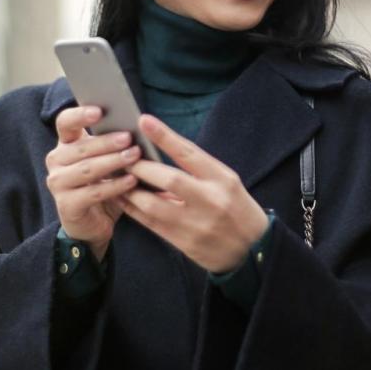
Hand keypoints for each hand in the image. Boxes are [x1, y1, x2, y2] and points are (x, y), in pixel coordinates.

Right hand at [45, 106, 141, 260]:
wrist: (92, 225)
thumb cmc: (102, 186)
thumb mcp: (107, 162)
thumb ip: (113, 145)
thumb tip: (138, 126)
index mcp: (65, 145)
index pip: (65, 122)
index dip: (80, 114)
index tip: (99, 111)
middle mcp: (56, 161)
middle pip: (81, 147)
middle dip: (107, 142)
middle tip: (129, 138)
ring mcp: (58, 184)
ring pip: (87, 169)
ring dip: (113, 162)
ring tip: (134, 156)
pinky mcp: (66, 205)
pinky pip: (93, 192)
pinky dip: (114, 186)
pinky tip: (132, 181)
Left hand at [117, 115, 268, 272]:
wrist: (253, 249)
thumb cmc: (236, 207)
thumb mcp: (226, 181)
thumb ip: (197, 170)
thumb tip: (158, 154)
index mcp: (222, 179)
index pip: (190, 153)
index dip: (165, 136)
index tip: (144, 121)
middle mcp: (210, 200)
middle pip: (169, 179)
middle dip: (141, 167)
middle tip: (123, 157)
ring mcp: (197, 224)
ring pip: (154, 205)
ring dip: (130, 191)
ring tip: (117, 178)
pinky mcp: (185, 243)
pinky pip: (152, 224)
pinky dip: (134, 210)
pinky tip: (123, 199)